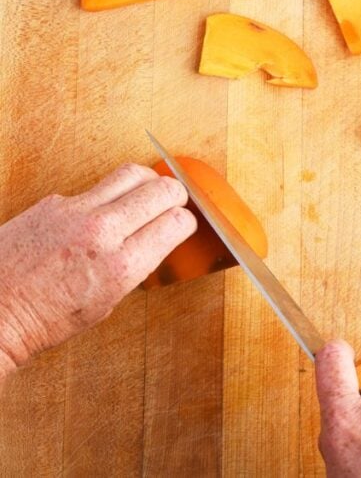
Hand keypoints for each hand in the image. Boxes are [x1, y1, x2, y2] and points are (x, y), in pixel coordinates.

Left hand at [0, 163, 196, 374]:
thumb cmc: (44, 317)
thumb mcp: (107, 302)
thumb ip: (135, 265)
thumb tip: (155, 238)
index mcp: (121, 265)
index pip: (176, 222)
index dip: (186, 222)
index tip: (182, 224)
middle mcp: (102, 232)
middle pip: (162, 189)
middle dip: (176, 194)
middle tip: (173, 201)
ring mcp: (76, 211)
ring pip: (132, 173)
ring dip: (147, 181)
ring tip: (147, 191)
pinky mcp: (53, 201)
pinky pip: (93, 187)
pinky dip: (105, 196)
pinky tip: (99, 213)